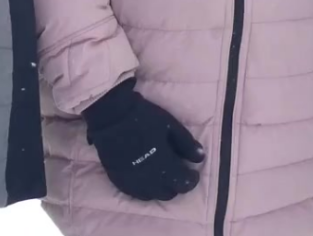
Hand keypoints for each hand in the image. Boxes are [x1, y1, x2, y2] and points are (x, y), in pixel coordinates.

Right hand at [83, 80, 203, 200]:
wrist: (111, 115)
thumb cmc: (144, 117)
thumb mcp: (170, 126)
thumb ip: (186, 144)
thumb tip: (201, 158)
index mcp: (164, 165)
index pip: (183, 183)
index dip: (191, 179)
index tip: (193, 172)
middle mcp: (148, 180)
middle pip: (168, 193)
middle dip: (177, 184)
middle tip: (178, 172)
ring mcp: (132, 182)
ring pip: (152, 196)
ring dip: (161, 188)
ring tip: (163, 175)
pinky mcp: (119, 181)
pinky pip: (136, 194)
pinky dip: (145, 189)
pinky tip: (147, 178)